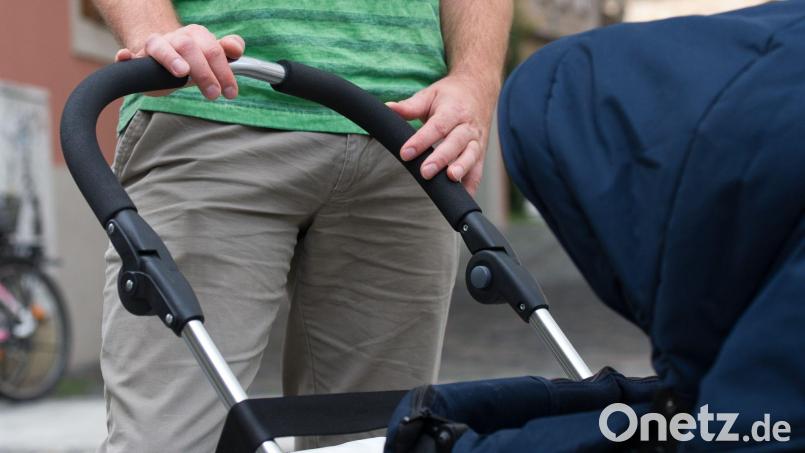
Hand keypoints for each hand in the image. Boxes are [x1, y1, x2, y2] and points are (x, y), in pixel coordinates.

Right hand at [115, 24, 244, 99]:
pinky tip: (125, 58)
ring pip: (160, 46)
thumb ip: (229, 50)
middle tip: (213, 93)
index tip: (230, 92)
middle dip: (203, 72)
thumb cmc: (193, 61)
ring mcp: (155, 46)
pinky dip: (125, 56)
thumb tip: (236, 48)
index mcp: (196, 36)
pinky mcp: (136, 58)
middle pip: (189, 47)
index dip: (224, 70)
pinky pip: (128, 55)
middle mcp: (175, 38)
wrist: (164, 58)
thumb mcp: (213, 57)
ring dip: (171, 58)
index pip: (213, 48)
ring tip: (182, 72)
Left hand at [387, 74, 497, 195]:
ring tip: (450, 179)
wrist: (479, 89)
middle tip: (424, 172)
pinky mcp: (480, 154)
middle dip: (440, 159)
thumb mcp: (430, 95)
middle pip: (455, 143)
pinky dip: (471, 185)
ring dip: (461, 169)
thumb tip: (388, 108)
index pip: (437, 126)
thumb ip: (410, 106)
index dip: (421, 140)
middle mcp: (467, 126)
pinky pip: (478, 171)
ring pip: (471, 156)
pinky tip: (462, 198)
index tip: (405, 153)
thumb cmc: (450, 96)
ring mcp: (476, 141)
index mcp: (453, 110)